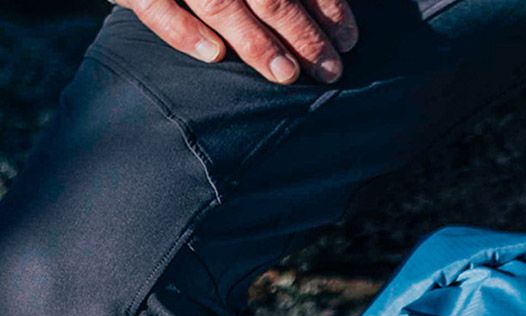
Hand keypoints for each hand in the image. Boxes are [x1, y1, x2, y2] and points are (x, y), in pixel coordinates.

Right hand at [112, 0, 358, 84]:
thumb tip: (326, 16)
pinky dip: (182, 29)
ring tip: (287, 75)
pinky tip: (214, 56)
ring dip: (254, 41)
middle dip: (302, 32)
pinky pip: (154, 4)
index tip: (348, 39)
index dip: (326, 4)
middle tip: (329, 69)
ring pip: (219, 2)